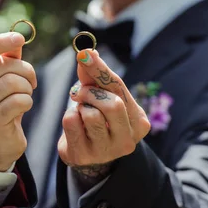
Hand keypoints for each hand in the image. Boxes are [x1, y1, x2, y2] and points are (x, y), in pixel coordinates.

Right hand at [0, 32, 36, 170]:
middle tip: (30, 81)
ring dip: (27, 88)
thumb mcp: (1, 77)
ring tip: (25, 94)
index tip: (20, 38)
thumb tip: (17, 35)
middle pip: (3, 66)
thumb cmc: (1, 103)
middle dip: (25, 71)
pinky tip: (23, 107)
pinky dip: (27, 101)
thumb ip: (7, 57)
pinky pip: (18, 100)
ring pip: (13, 83)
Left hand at [58, 49, 149, 187]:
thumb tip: (87, 52)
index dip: (100, 69)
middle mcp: (128, 139)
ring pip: (91, 114)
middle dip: (90, 93)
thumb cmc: (98, 119)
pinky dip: (69, 117)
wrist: (87, 154)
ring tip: (81, 112)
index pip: (120, 89)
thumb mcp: (101, 97)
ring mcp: (107, 151)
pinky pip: (71, 122)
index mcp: (139, 122)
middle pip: (111, 104)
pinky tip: (74, 125)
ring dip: (80, 107)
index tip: (85, 54)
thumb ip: (95, 76)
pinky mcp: (84, 155)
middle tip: (80, 93)